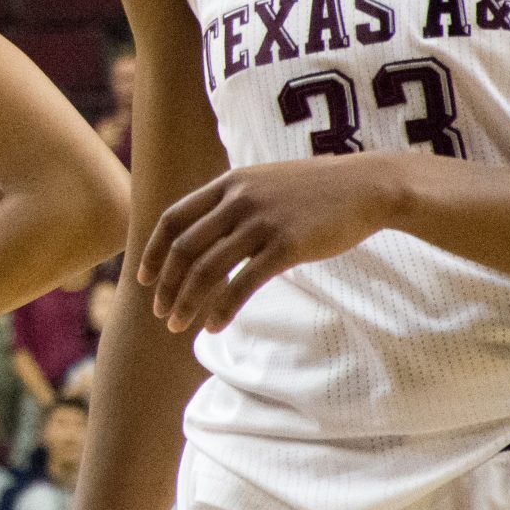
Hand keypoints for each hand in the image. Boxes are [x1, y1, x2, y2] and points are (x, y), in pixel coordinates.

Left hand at [143, 155, 407, 333]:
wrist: (366, 186)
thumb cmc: (314, 190)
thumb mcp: (263, 183)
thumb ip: (233, 202)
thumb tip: (206, 232)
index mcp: (227, 184)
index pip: (173, 219)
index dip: (153, 251)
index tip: (143, 278)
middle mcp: (238, 201)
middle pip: (185, 249)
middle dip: (167, 285)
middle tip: (159, 311)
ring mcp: (261, 222)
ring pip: (208, 269)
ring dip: (187, 302)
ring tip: (178, 325)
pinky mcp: (286, 246)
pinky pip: (243, 283)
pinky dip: (223, 308)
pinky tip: (214, 326)